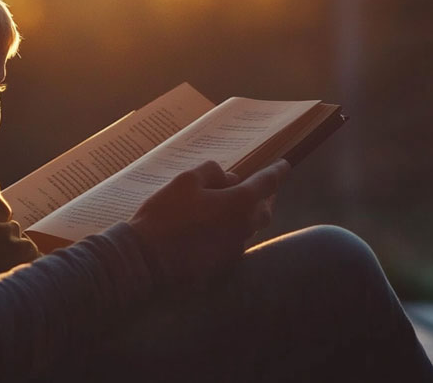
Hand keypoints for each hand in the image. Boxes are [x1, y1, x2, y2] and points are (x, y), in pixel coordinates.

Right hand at [127, 159, 290, 283]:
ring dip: (247, 216)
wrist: (147, 261)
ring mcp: (234, 250)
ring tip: (233, 207)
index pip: (266, 183)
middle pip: (264, 211)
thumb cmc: (165, 216)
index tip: (285, 165)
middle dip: (266, 198)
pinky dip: (231, 233)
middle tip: (263, 189)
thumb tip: (230, 177)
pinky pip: (234, 244)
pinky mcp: (222, 267)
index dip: (277, 172)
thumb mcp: (185, 181)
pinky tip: (215, 230)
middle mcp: (243, 228)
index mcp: (238, 203)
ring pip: (250, 229)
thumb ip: (212, 172)